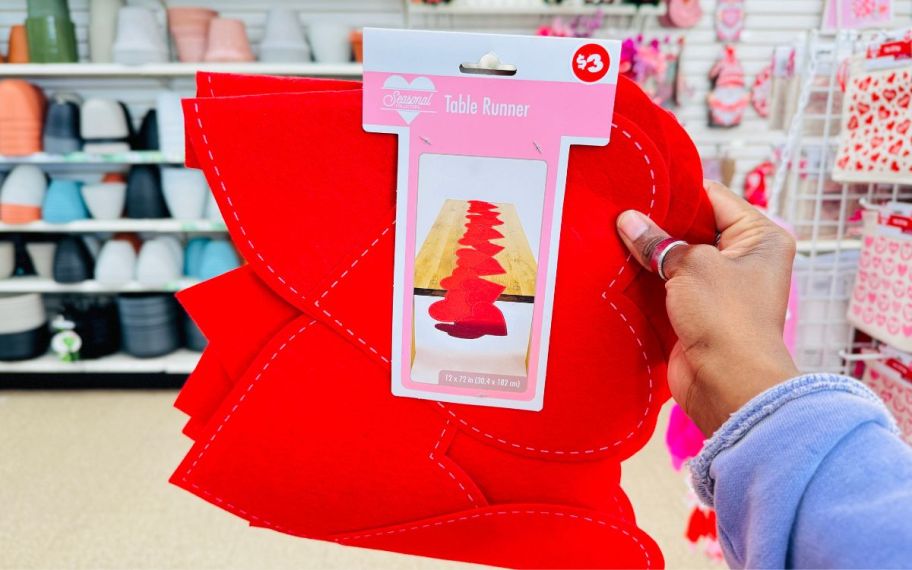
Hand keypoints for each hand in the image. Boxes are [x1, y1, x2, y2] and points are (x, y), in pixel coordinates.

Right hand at [616, 181, 799, 435]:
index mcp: (759, 238)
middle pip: (693, 229)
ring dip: (649, 255)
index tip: (640, 187)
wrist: (728, 384)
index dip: (677, 193)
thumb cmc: (726, 318)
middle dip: (658, 224)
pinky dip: (646, 281)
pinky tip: (617, 267)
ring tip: (611, 235)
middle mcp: (743, 260)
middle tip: (619, 210)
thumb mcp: (691, 266)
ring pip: (676, 259)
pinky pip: (667, 287)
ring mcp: (719, 288)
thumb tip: (628, 220)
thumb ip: (658, 241)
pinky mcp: (697, 313)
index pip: (714, 198)